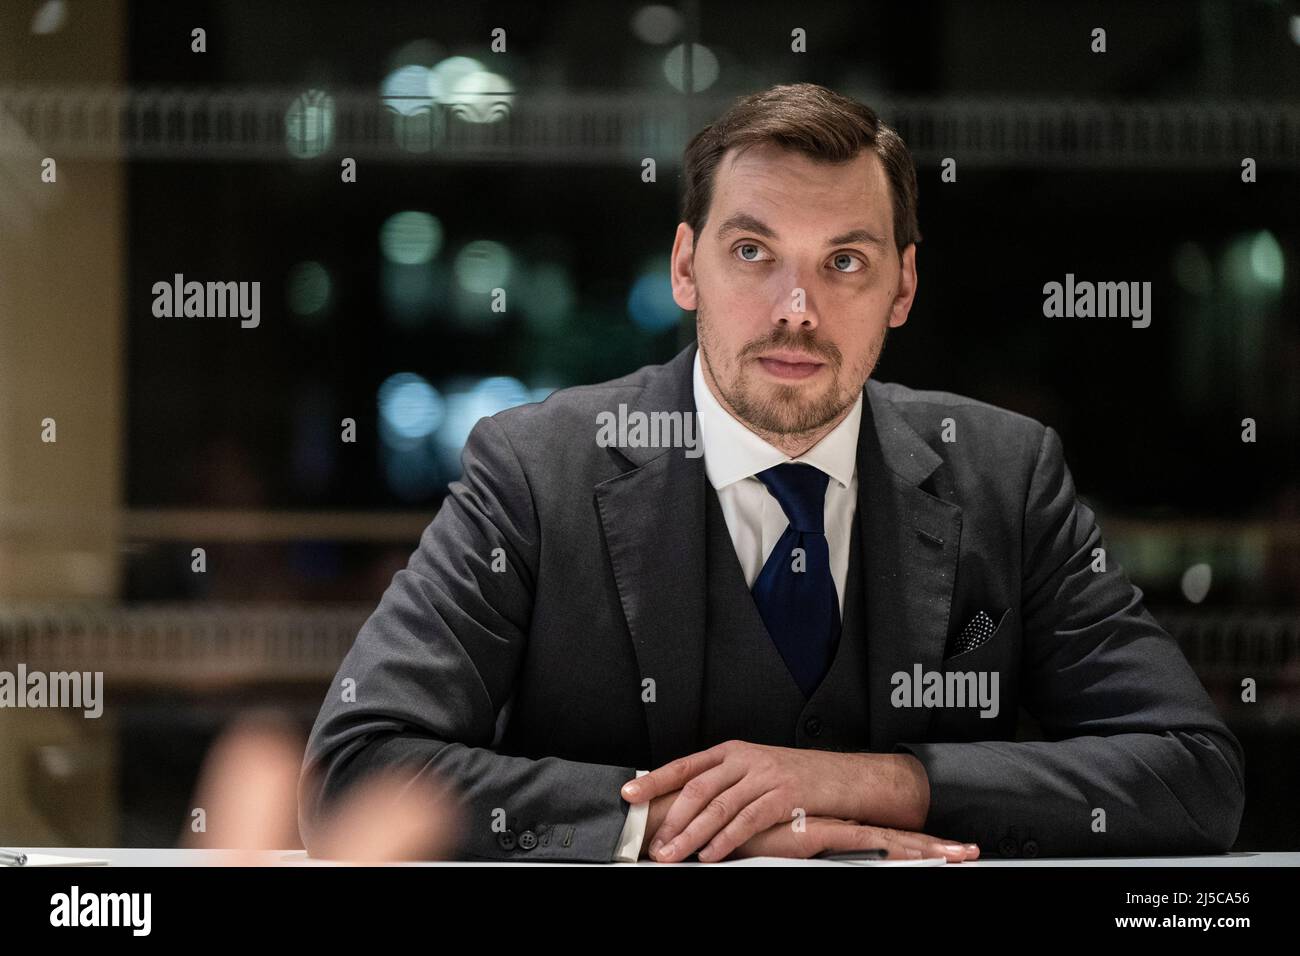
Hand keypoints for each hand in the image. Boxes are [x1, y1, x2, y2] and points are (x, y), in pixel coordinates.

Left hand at [622, 739, 872, 862]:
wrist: (844, 778)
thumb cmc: (798, 778)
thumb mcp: (756, 771)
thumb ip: (724, 783)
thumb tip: (685, 809)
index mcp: (733, 751)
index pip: (685, 765)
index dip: (655, 779)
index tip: (631, 794)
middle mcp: (745, 759)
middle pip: (697, 789)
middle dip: (671, 820)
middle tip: (653, 844)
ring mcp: (765, 776)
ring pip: (718, 807)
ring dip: (691, 835)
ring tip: (673, 854)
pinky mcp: (784, 796)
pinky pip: (747, 820)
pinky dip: (725, 840)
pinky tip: (710, 854)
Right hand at [729, 816, 979, 862]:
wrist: (721, 815)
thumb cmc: (747, 832)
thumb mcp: (785, 842)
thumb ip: (806, 842)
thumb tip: (820, 844)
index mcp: (837, 827)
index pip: (886, 836)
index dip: (918, 843)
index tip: (948, 848)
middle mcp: (841, 825)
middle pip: (898, 838)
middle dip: (936, 847)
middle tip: (971, 852)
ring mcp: (832, 829)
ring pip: (890, 841)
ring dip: (927, 850)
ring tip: (960, 855)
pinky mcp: (817, 835)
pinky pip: (863, 844)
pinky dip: (890, 850)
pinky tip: (912, 856)